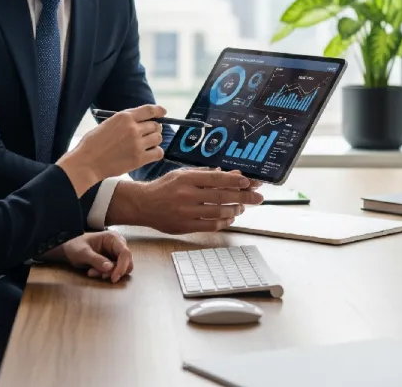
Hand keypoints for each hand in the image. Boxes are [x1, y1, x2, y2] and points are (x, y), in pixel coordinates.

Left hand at [39, 231, 133, 282]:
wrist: (68, 248)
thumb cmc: (74, 246)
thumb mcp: (82, 253)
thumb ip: (96, 259)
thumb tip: (110, 268)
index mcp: (112, 238)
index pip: (125, 253)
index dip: (122, 267)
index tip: (114, 278)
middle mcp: (118, 244)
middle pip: (126, 262)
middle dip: (114, 271)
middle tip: (100, 276)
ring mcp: (116, 252)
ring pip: (121, 268)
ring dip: (108, 274)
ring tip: (91, 272)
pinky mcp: (112, 260)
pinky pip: (115, 270)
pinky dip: (105, 274)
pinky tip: (93, 272)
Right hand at [56, 104, 165, 194]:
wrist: (87, 162)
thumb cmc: (92, 144)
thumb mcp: (107, 124)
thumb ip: (124, 122)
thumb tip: (141, 122)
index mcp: (124, 117)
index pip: (149, 110)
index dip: (159, 110)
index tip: (163, 112)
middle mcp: (133, 128)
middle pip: (156, 125)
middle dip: (154, 128)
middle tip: (149, 133)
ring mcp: (137, 144)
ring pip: (158, 138)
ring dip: (155, 140)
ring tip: (147, 144)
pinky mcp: (139, 159)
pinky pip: (158, 153)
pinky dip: (156, 152)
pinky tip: (149, 154)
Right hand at [108, 167, 263, 233]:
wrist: (143, 205)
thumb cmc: (165, 187)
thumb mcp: (182, 174)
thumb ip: (205, 175)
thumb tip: (230, 174)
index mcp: (186, 179)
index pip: (216, 179)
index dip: (235, 181)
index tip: (249, 181)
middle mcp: (187, 195)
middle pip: (222, 196)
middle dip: (244, 196)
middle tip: (258, 197)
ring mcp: (186, 212)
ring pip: (219, 213)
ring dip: (235, 210)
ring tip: (242, 207)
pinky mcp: (185, 226)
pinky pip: (210, 226)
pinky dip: (223, 222)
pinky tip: (230, 218)